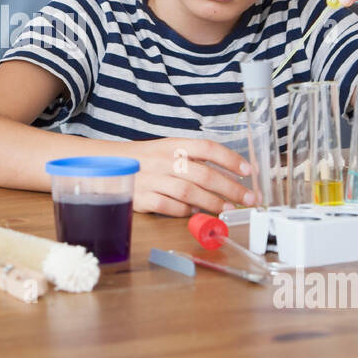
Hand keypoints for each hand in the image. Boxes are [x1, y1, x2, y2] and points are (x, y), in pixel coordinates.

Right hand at [121, 138, 257, 217]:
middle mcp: (164, 160)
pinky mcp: (142, 198)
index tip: (249, 171)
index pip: (207, 148)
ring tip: (227, 209)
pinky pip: (168, 206)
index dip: (230, 159)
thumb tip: (231, 176)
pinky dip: (184, 211)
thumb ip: (196, 160)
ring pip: (188, 192)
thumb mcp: (170, 150)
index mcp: (174, 144)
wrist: (109, 164)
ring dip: (211, 202)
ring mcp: (152, 179)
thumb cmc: (148, 159)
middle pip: (202, 173)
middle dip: (230, 188)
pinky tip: (194, 213)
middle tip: (248, 199)